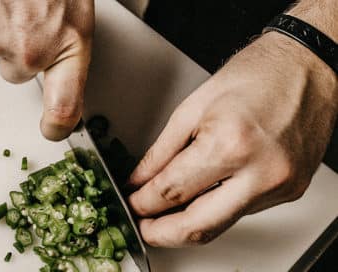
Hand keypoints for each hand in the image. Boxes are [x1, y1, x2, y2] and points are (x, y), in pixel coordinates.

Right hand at [0, 0, 93, 140]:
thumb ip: (63, 43)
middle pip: (16, 73)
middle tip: (27, 17)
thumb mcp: (73, 9)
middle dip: (18, 50)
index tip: (53, 129)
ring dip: (0, 27)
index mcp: (69, 45)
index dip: (58, 125)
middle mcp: (32, 51)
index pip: (65, 106)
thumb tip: (54, 65)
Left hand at [127, 32, 337, 246]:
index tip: (132, 204)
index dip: (143, 203)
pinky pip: (242, 211)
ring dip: (188, 224)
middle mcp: (260, 172)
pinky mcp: (291, 191)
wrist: (308, 66)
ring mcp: (279, 186)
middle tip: (143, 226)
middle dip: (162, 234)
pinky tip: (201, 197)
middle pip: (199, 227)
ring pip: (221, 225)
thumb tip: (140, 181)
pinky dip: (215, 208)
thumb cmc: (257, 74)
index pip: (173, 192)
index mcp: (230, 144)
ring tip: (165, 213)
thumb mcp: (193, 107)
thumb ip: (161, 151)